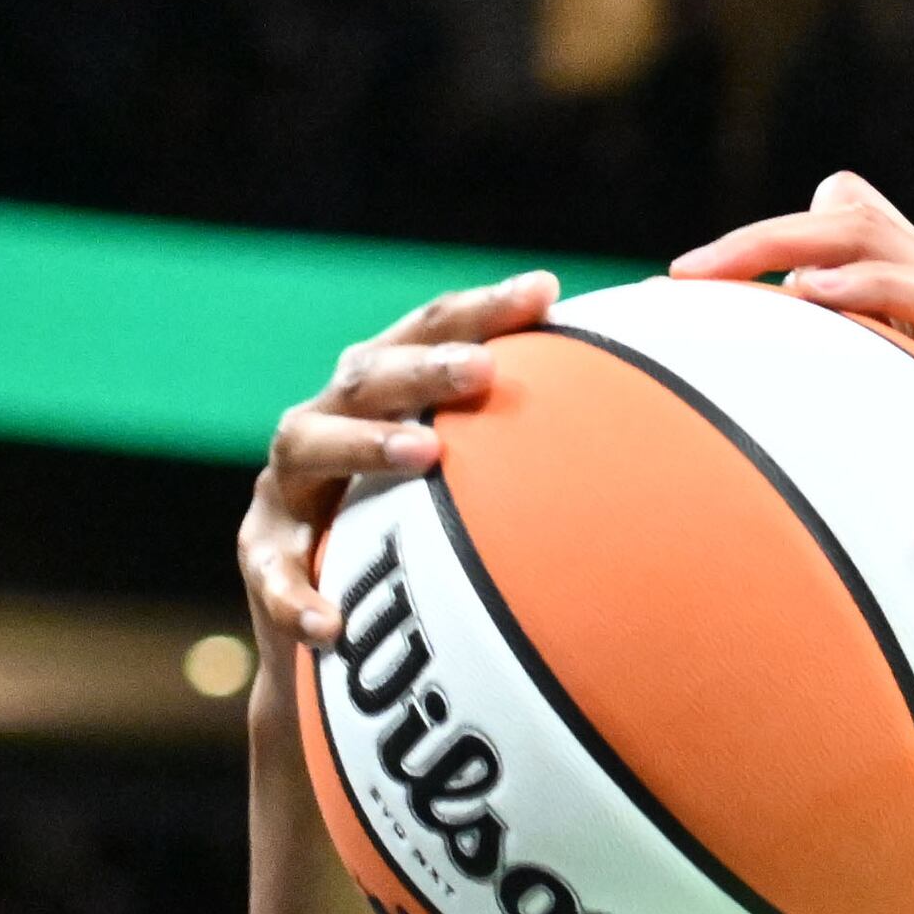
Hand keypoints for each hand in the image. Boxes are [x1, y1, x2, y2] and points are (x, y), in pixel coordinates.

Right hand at [239, 271, 560, 664]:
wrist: (338, 622)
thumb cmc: (420, 524)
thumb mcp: (469, 472)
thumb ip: (534, 434)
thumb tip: (650, 392)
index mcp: (380, 388)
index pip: (430, 331)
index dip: (484, 309)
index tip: (546, 291)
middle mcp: (326, 421)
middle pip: (369, 376)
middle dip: (426, 368)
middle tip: (486, 369)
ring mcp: (286, 487)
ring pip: (309, 448)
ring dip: (366, 445)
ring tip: (427, 453)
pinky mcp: (263, 555)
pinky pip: (274, 573)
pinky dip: (300, 594)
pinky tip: (331, 621)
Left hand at [674, 173, 913, 522]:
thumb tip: (855, 527)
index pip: (862, 248)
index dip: (778, 251)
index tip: (702, 291)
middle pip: (854, 222)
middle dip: (758, 238)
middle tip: (679, 277)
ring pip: (875, 238)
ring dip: (782, 244)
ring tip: (706, 270)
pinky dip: (860, 283)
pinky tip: (801, 298)